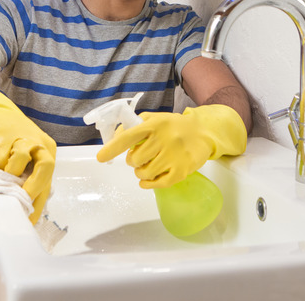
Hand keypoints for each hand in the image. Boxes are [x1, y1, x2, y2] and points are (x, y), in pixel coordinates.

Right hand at [0, 84, 55, 223]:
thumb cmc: (14, 139)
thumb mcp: (28, 155)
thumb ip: (30, 174)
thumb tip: (27, 203)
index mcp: (48, 151)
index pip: (49, 179)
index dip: (39, 201)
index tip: (31, 219)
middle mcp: (40, 144)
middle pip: (46, 166)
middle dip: (35, 186)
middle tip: (23, 199)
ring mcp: (23, 138)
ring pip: (21, 160)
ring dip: (11, 174)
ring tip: (4, 176)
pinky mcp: (5, 136)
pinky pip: (1, 157)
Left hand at [96, 104, 246, 188]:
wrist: (203, 132)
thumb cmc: (173, 126)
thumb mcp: (154, 119)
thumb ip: (133, 126)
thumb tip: (113, 139)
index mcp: (154, 125)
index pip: (129, 137)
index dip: (113, 148)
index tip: (101, 158)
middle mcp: (164, 139)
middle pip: (135, 160)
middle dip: (133, 161)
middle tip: (140, 158)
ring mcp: (174, 155)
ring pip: (145, 173)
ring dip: (141, 173)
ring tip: (147, 167)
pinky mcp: (182, 170)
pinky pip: (158, 183)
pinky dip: (148, 185)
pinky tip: (148, 181)